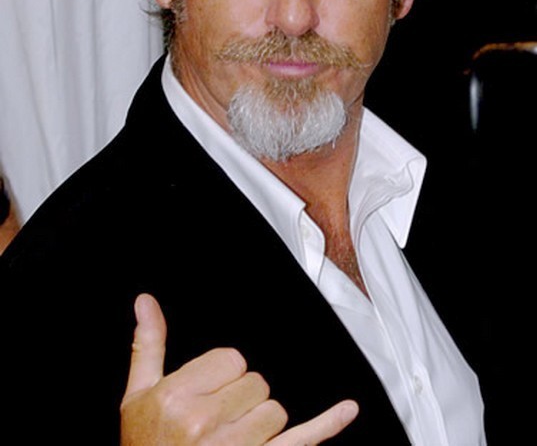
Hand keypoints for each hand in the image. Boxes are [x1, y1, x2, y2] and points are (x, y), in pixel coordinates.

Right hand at [120, 294, 357, 444]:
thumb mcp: (137, 398)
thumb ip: (147, 346)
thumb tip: (146, 301)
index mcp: (177, 399)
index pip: (231, 359)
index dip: (222, 373)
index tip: (207, 392)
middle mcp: (205, 424)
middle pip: (255, 383)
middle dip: (240, 397)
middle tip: (214, 421)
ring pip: (275, 411)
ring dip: (260, 423)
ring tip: (228, 440)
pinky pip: (302, 440)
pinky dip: (328, 424)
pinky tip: (347, 409)